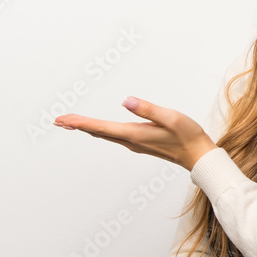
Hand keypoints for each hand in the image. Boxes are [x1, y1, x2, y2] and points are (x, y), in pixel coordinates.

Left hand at [54, 96, 217, 170]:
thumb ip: (149, 109)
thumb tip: (127, 101)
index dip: (80, 123)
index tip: (63, 120)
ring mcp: (134, 143)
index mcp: (134, 134)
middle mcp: (131, 140)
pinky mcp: (140, 141)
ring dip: (86, 128)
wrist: (199, 155)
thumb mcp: (171, 118)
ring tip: (70, 123)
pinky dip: (99, 130)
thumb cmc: (188, 136)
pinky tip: (96, 128)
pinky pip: (112, 135)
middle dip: (76, 125)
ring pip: (104, 134)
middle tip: (57, 120)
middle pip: (97, 132)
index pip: (100, 127)